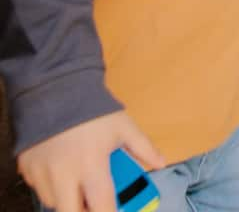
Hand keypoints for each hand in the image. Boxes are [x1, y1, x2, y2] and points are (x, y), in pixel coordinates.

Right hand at [17, 110, 164, 211]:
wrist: (57, 89)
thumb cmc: (94, 109)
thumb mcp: (123, 125)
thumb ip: (143, 147)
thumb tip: (161, 162)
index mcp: (91, 164)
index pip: (102, 205)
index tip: (114, 211)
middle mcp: (64, 175)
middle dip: (85, 211)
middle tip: (94, 202)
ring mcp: (42, 174)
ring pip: (54, 203)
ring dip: (69, 198)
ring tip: (80, 181)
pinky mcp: (26, 170)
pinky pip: (40, 189)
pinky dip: (52, 187)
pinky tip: (63, 170)